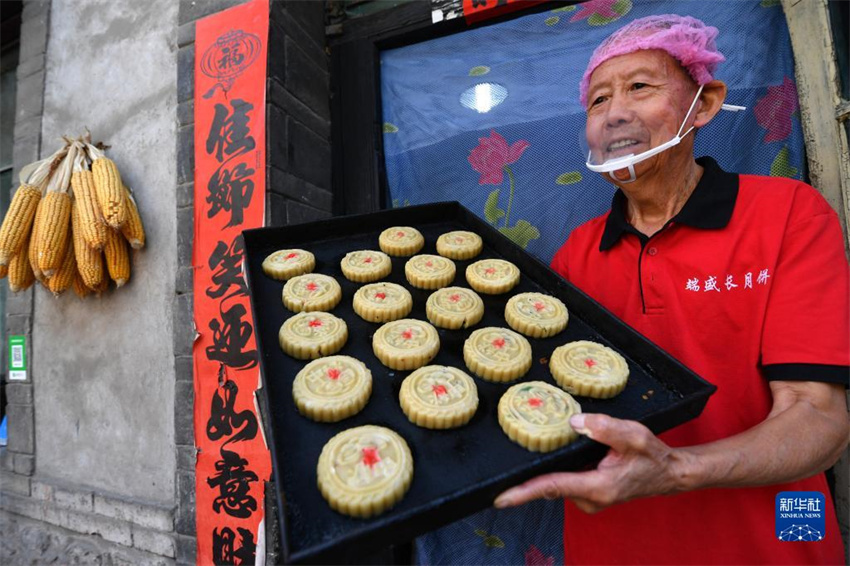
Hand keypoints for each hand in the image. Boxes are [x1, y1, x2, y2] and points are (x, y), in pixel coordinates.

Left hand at [493, 413, 690, 512]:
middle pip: (550, 482)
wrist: (667, 473)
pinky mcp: (588, 495)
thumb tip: (573, 423)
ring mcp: (588, 500)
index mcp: (598, 487)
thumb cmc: (651, 455)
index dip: (523, 492)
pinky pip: (566, 480)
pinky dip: (562, 468)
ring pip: (558, 480)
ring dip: (553, 466)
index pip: (552, 487)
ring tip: (560, 445)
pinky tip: (567, 453)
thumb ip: (604, 427)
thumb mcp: (633, 435)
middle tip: (524, 446)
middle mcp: (589, 498)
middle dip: (535, 469)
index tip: (500, 498)